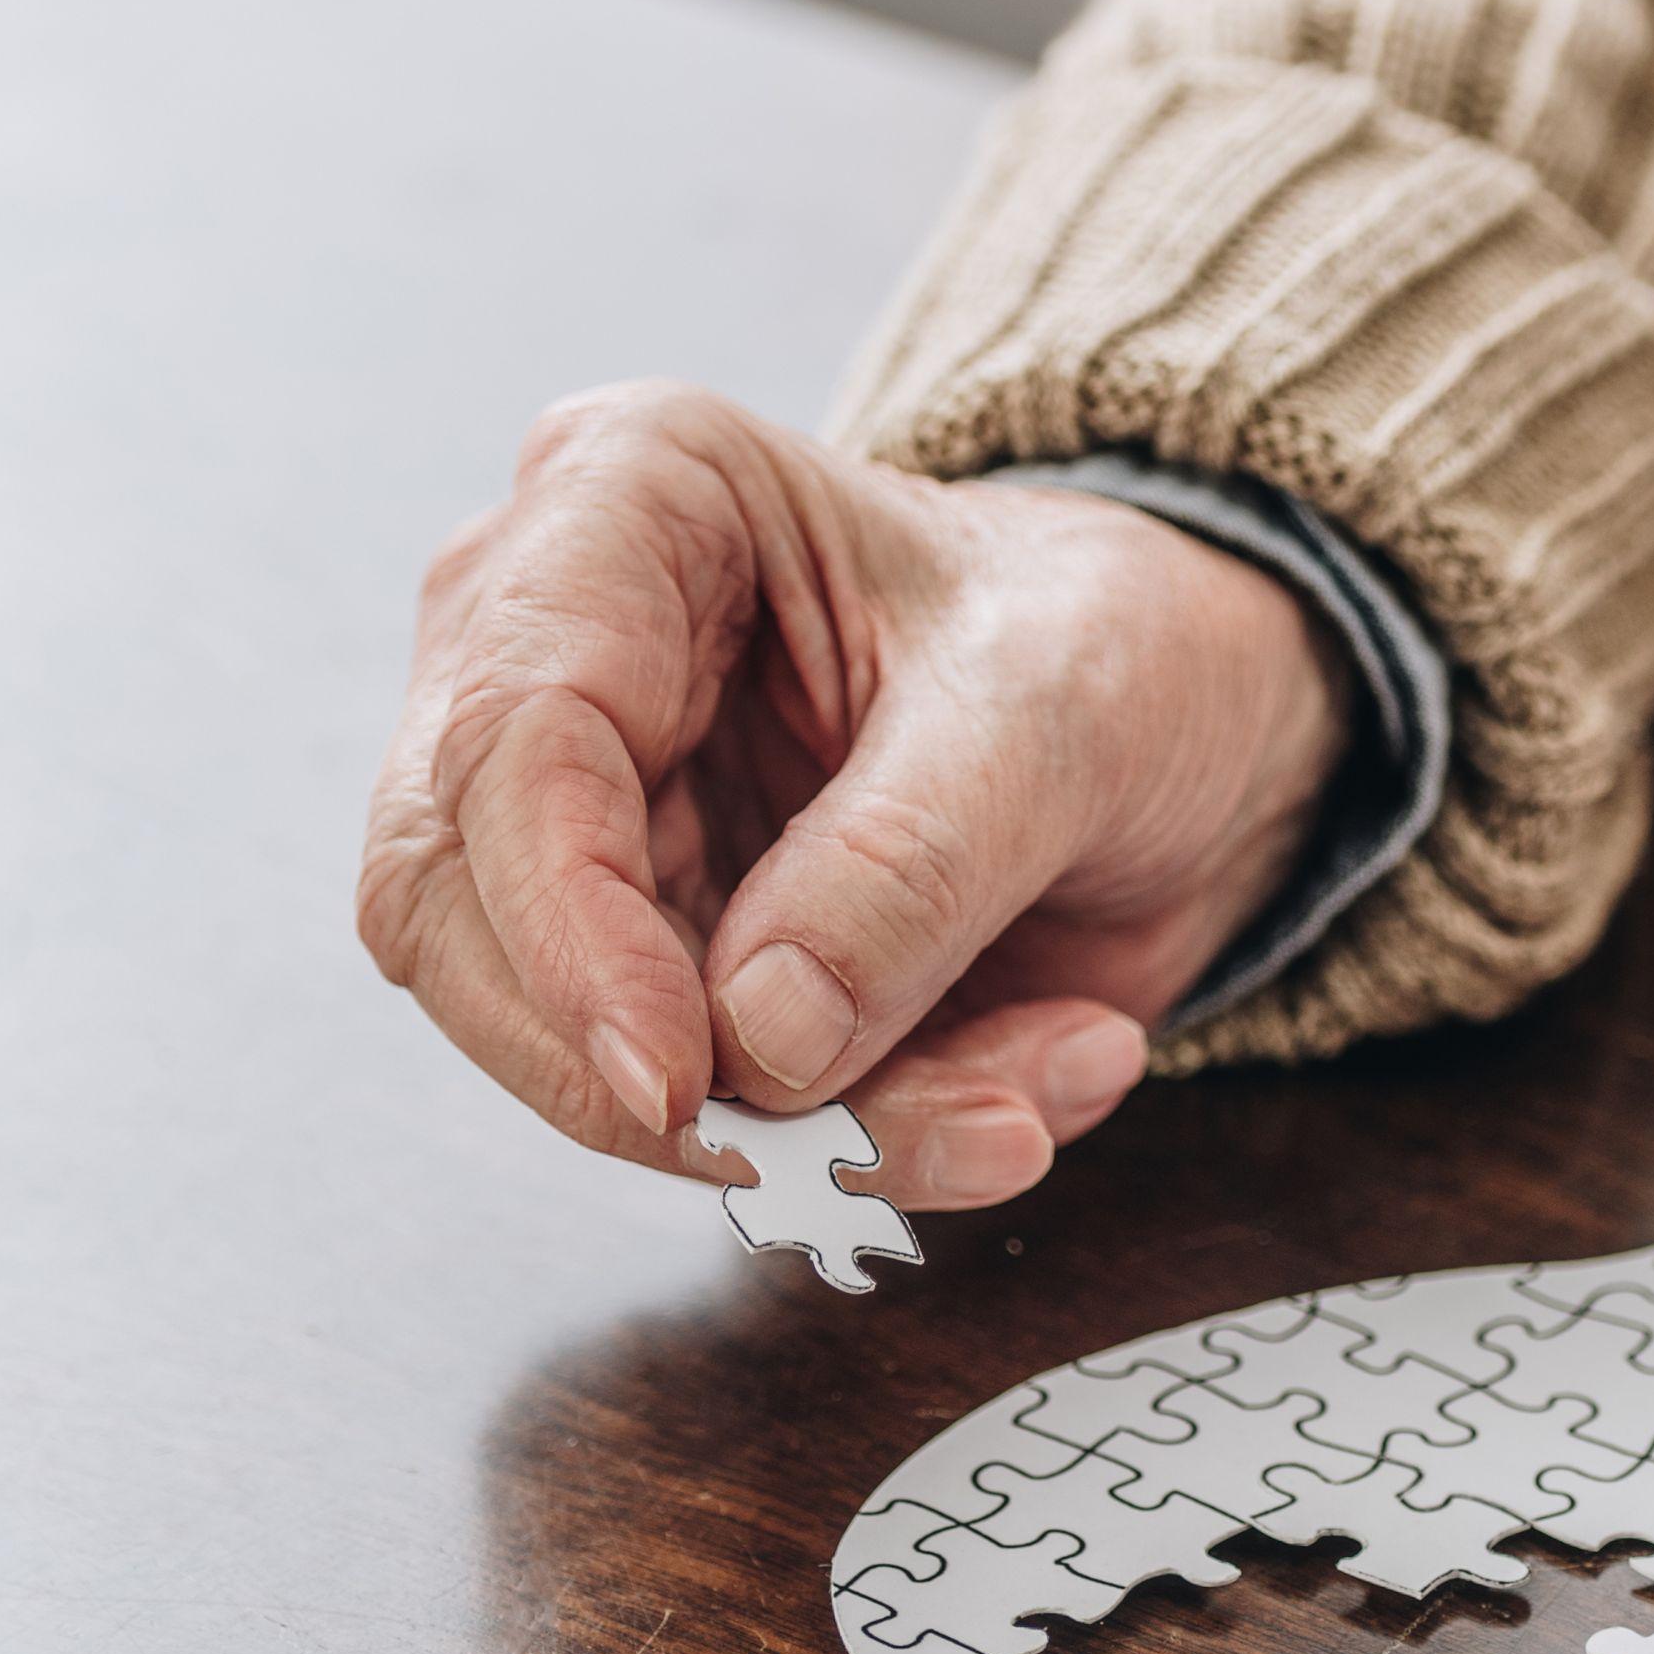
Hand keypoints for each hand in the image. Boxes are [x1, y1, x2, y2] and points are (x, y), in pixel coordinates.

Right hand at [359, 382, 1350, 1207]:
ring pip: (572, 1044)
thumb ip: (911, 863)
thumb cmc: (1112, 634)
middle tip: (842, 1155)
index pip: (510, 740)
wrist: (1191, 713)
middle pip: (462, 914)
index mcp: (627, 497)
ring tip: (1016, 1110)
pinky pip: (695, 1105)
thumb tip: (758, 1034)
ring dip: (800, 1131)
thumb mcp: (1060, 710)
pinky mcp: (649, 953)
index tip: (681, 1081)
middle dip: (654, 1074)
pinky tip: (1022, 1090)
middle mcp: (554, 649)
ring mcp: (584, 816)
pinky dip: (858, 1141)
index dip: (568, 936)